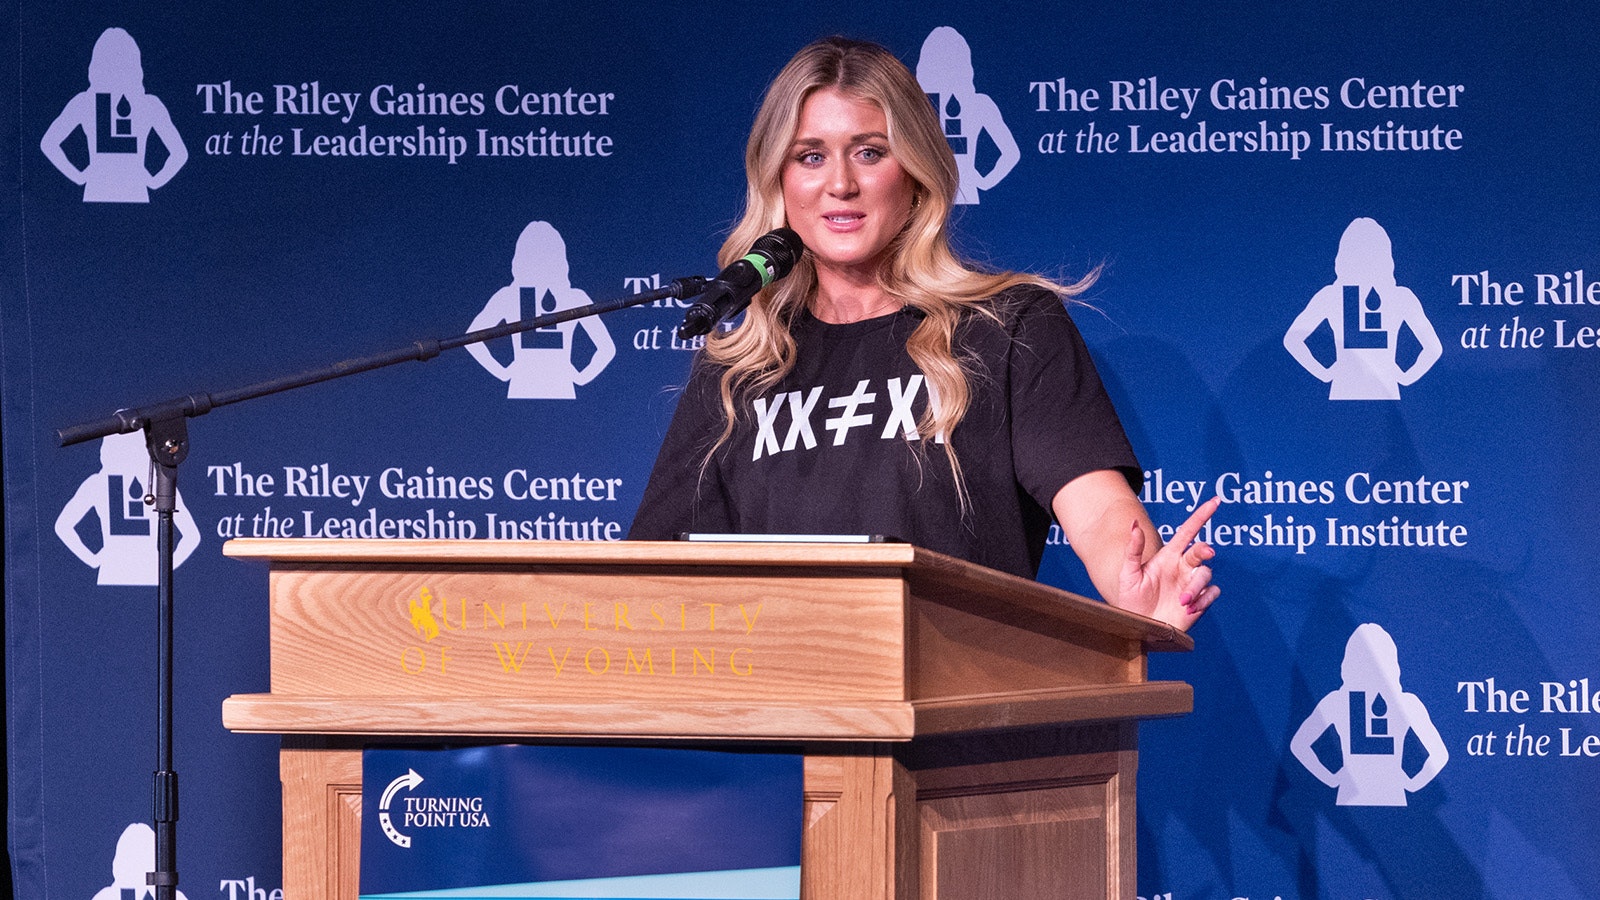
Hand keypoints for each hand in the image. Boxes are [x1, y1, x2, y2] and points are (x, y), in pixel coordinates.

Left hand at [1116, 497, 1220, 630]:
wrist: (1138, 627)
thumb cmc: (1131, 600)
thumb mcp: (1128, 574)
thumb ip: (1133, 550)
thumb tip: (1133, 524)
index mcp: (1169, 556)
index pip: (1188, 531)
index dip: (1201, 515)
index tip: (1215, 501)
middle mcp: (1183, 567)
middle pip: (1202, 551)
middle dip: (1205, 550)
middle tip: (1206, 553)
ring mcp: (1192, 583)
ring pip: (1206, 574)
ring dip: (1196, 586)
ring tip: (1182, 600)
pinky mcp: (1199, 601)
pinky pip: (1212, 593)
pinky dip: (1204, 599)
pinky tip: (1190, 608)